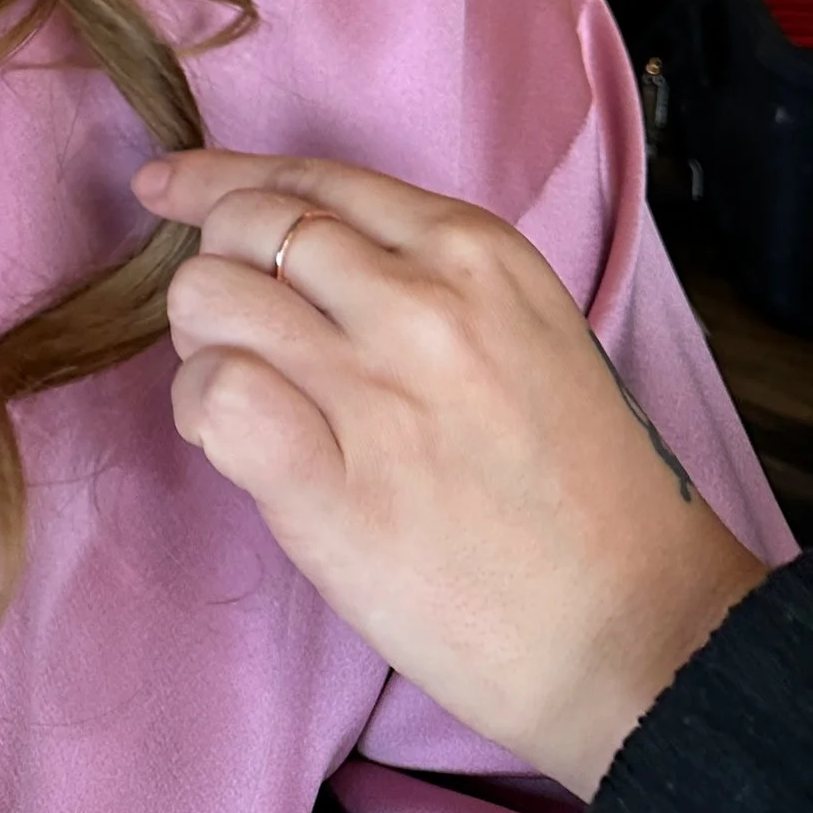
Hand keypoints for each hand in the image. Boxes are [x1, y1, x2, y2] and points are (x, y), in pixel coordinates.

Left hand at [132, 148, 770, 798]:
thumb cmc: (586, 497)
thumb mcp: (528, 332)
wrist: (640, 634)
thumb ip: (423, 281)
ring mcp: (376, 390)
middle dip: (215, 266)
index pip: (311, 179)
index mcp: (476, 252)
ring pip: (209, 295)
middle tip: (234, 332)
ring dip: (202, 341)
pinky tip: (237, 446)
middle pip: (246, 224)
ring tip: (245, 396)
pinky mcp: (332, 484)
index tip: (173, 186)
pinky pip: (214, 394)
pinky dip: (201, 411)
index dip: (223, 179)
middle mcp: (422, 301)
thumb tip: (295, 254)